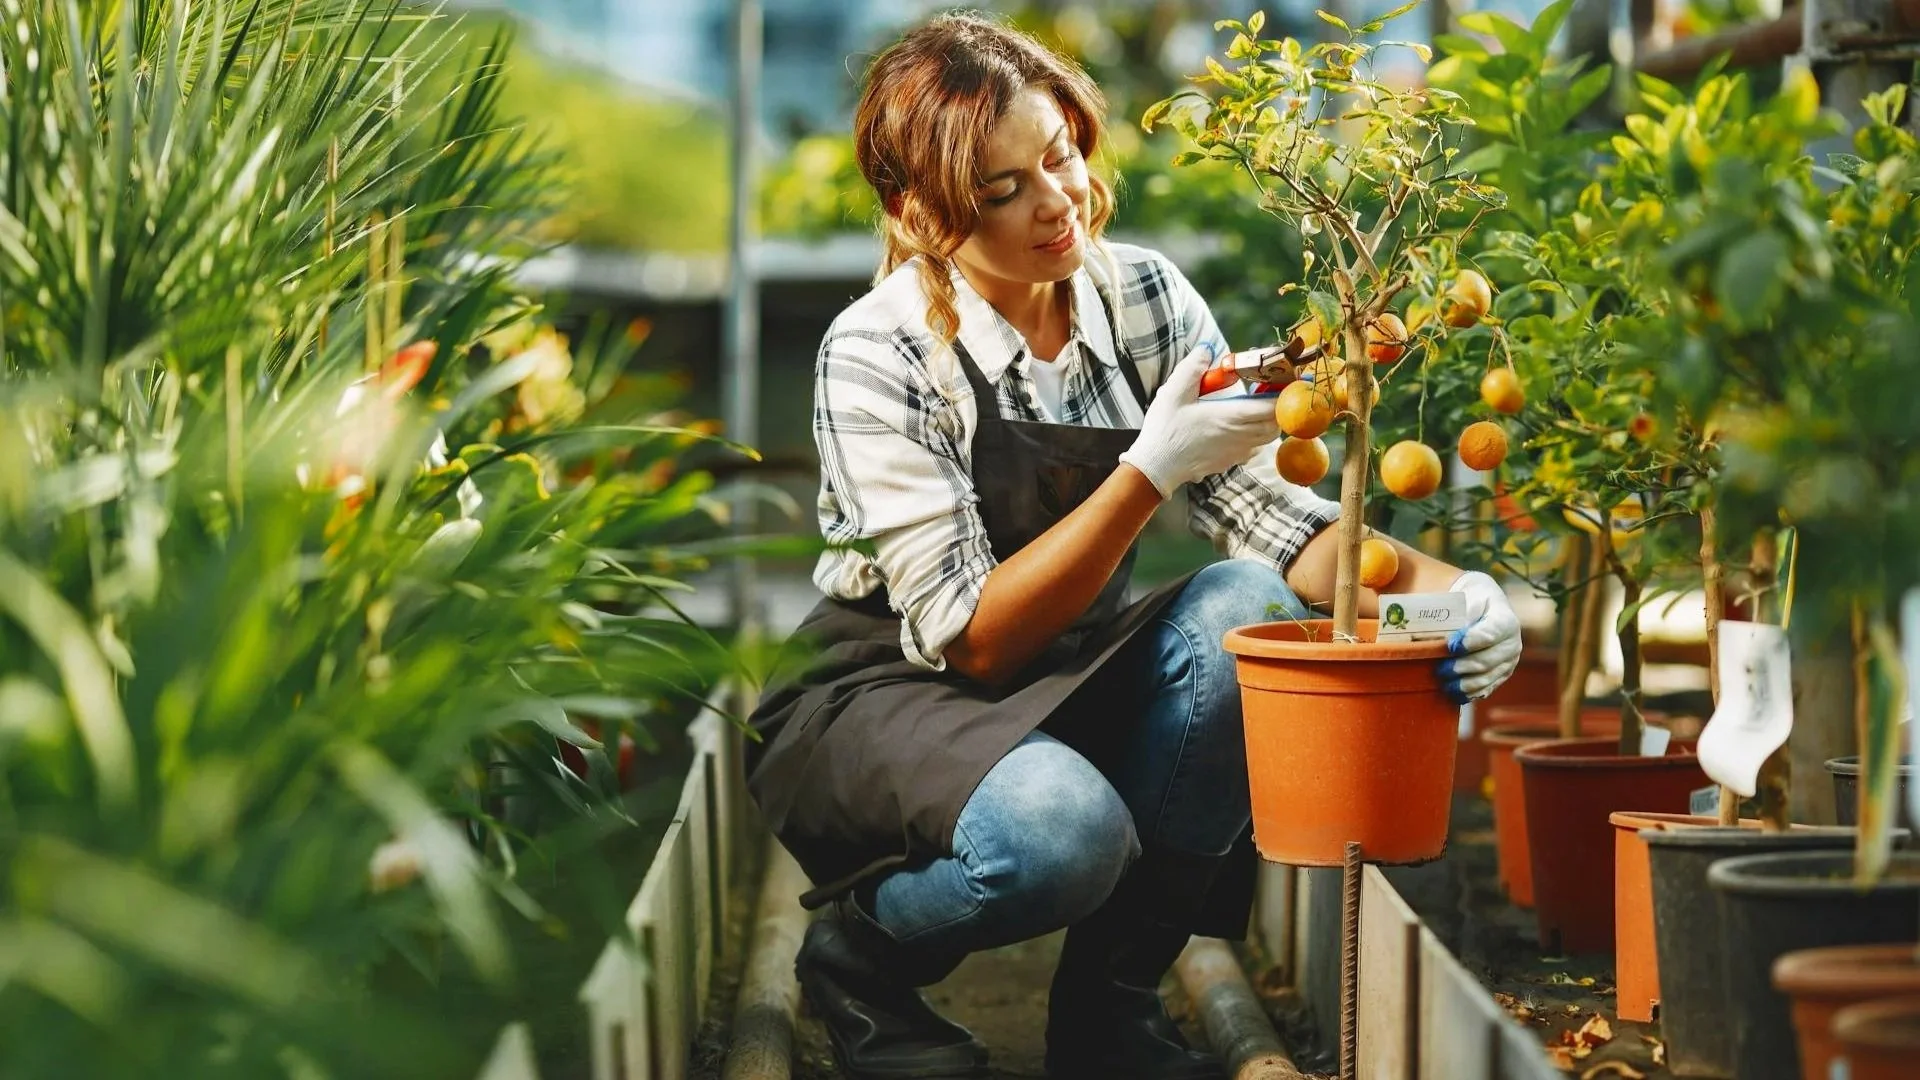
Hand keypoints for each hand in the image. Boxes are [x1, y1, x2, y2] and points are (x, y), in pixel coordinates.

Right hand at [1118, 345, 1279, 497]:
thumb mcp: (1174, 392)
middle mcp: (1240, 436)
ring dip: (1269, 421)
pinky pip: (1255, 448)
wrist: (1156, 467)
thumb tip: (1207, 348)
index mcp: (1231, 417)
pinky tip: (1241, 427)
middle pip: (1276, 422)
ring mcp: (1237, 452)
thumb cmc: (1165, 429)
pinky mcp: (1230, 462)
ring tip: (1256, 406)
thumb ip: (1193, 366)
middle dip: (1278, 406)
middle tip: (1268, 390)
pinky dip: (1257, 436)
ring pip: (1268, 436)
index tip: (1281, 380)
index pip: (1273, 407)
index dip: (1283, 393)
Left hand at [1438, 571, 1521, 703]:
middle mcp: (1512, 643)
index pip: (1489, 634)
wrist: (1484, 606)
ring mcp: (1509, 661)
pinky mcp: (1503, 674)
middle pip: (1486, 660)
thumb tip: (1451, 634)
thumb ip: (1462, 613)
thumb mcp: (1468, 597)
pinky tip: (1455, 694)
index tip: (1451, 646)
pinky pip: (1488, 687)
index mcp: (1505, 621)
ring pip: (1486, 677)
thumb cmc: (1472, 599)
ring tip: (1444, 683)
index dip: (1470, 642)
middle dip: (1462, 667)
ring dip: (1464, 684)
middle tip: (1440, 670)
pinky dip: (1471, 693)